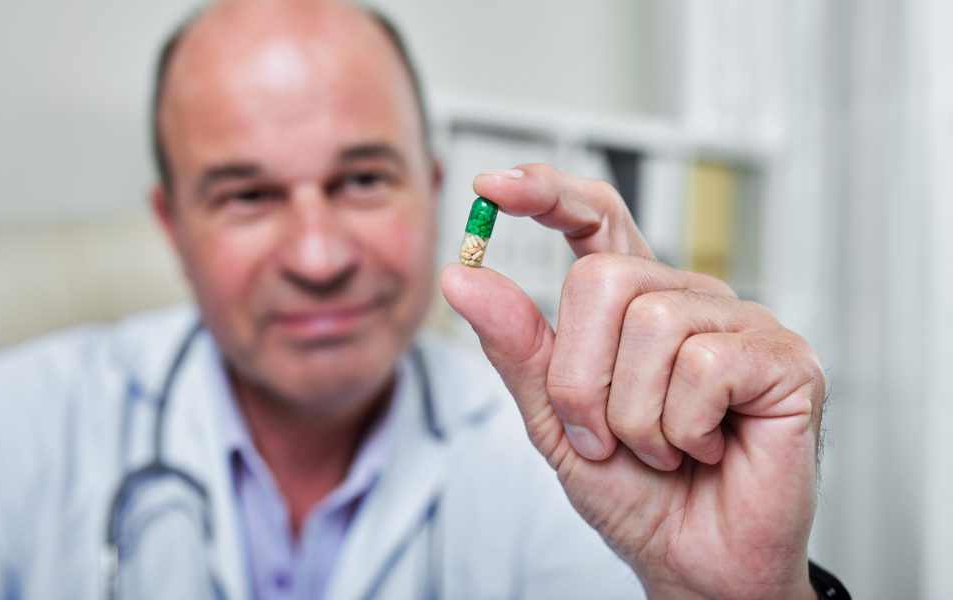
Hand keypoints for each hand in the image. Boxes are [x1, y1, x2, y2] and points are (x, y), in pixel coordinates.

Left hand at [440, 164, 821, 598]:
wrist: (692, 561)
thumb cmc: (633, 489)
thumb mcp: (552, 419)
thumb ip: (517, 346)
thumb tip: (463, 275)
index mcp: (634, 305)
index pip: (595, 220)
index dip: (548, 194)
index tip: (491, 186)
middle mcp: (688, 299)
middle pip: (600, 281)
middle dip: (580, 380)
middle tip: (606, 436)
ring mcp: (741, 323)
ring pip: (650, 325)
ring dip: (634, 415)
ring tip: (662, 448)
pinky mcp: (783, 360)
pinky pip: (704, 365)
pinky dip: (684, 427)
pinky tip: (705, 448)